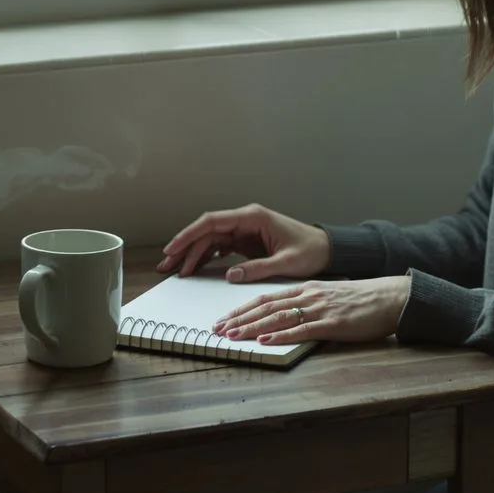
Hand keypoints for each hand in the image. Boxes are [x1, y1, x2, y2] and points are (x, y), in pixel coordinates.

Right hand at [158, 204, 330, 282]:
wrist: (327, 250)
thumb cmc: (311, 251)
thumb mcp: (286, 262)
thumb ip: (258, 268)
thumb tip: (230, 275)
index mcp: (253, 217)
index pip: (212, 222)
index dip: (189, 234)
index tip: (173, 248)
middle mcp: (245, 220)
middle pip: (206, 231)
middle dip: (185, 247)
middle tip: (166, 264)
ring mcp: (244, 230)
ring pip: (210, 240)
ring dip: (192, 254)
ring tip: (175, 271)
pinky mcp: (246, 241)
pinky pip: (220, 248)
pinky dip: (206, 258)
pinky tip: (194, 269)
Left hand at [212, 276, 411, 345]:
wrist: (390, 297)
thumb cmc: (362, 299)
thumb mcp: (329, 296)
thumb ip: (308, 305)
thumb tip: (288, 320)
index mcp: (306, 288)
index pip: (266, 298)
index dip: (242, 308)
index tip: (225, 318)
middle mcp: (308, 295)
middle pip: (265, 306)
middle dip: (239, 318)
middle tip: (217, 329)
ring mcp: (319, 308)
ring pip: (278, 317)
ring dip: (252, 328)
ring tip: (232, 335)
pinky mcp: (332, 323)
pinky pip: (301, 330)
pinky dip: (280, 336)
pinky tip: (265, 342)